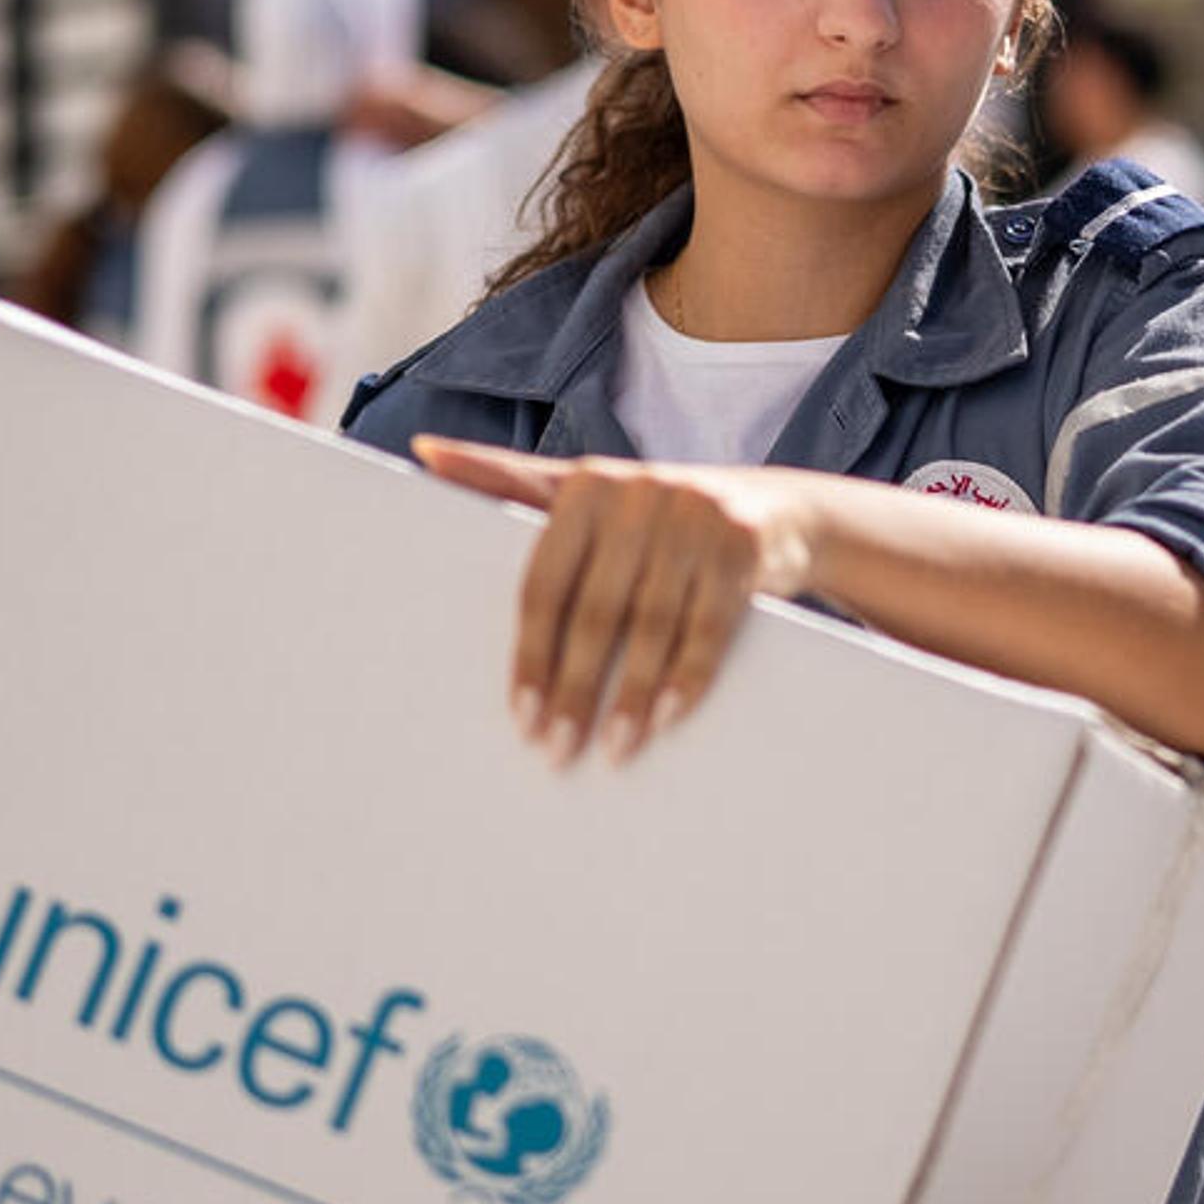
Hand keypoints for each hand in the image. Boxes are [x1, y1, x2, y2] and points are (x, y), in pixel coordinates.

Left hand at [412, 440, 822, 765]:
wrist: (780, 509)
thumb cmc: (661, 516)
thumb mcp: (591, 493)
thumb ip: (511, 479)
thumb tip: (424, 451)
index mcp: (585, 485)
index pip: (544, 583)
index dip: (531, 655)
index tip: (521, 717)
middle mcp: (638, 492)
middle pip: (595, 612)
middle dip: (575, 690)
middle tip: (557, 751)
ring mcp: (695, 515)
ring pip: (651, 625)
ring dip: (631, 698)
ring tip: (612, 751)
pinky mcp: (743, 543)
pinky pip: (708, 625)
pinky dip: (686, 678)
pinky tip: (667, 720)